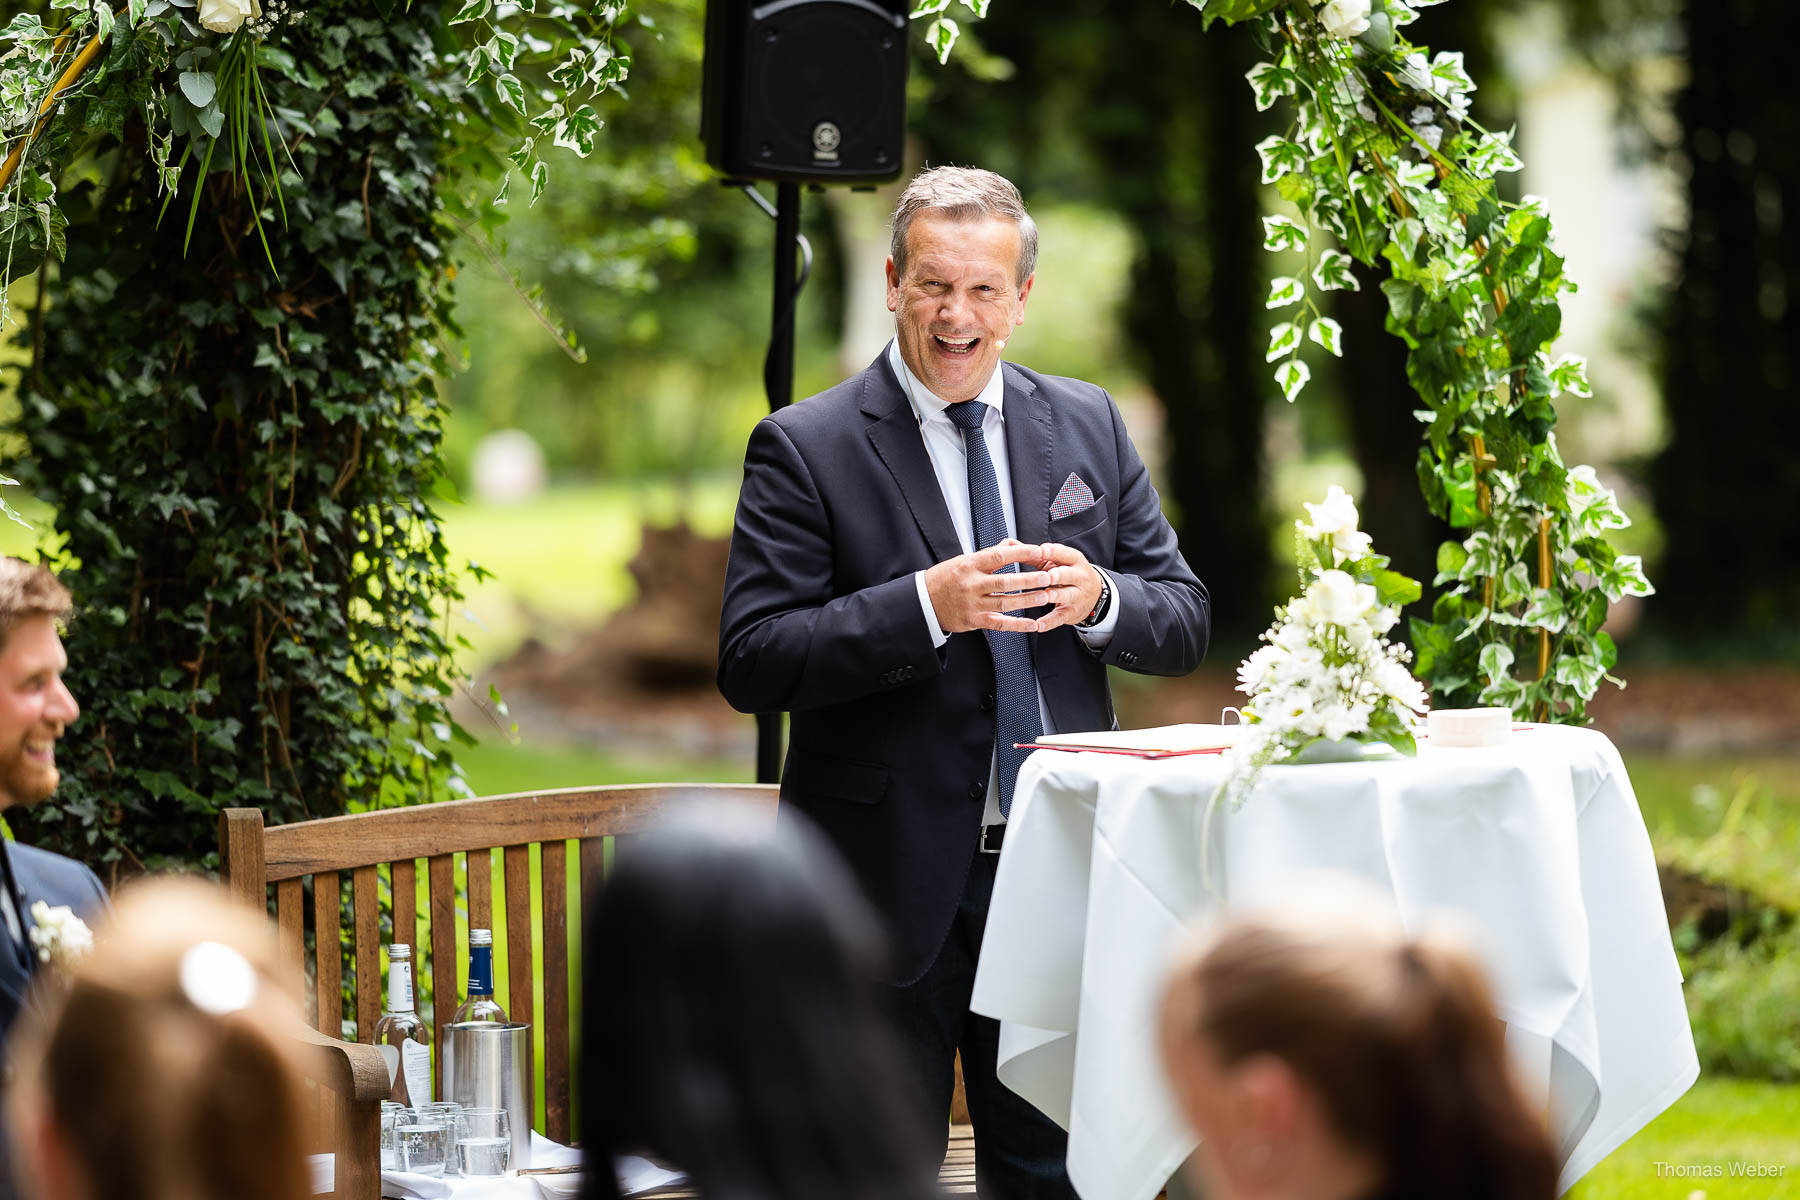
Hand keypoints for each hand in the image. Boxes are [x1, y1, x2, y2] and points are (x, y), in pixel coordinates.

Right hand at [925, 540, 1056, 633]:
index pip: (998, 556)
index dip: (1020, 553)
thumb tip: (1011, 544)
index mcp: (969, 565)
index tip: (1037, 551)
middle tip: (1048, 577)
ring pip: (1005, 602)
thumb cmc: (945, 578)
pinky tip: (1032, 624)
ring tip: (1045, 596)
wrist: (923, 601)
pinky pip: (999, 623)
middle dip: (1029, 579)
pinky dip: (1017, 625)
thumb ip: (989, 554)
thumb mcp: (963, 560)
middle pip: (1005, 581)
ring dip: (1027, 600)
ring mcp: (973, 604)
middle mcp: (971, 584)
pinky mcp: (974, 620)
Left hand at [1028, 542, 1104, 632]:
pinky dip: (1049, 622)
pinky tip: (1038, 625)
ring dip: (1056, 596)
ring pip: (1067, 595)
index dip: (1053, 552)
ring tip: (1045, 597)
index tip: (1041, 550)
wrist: (1093, 594)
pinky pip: (1061, 617)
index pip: (1065, 553)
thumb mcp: (1056, 562)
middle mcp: (1079, 576)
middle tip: (1048, 575)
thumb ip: (1035, 554)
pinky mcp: (1073, 612)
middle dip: (1059, 575)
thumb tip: (1010, 544)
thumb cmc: (1068, 574)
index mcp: (1074, 560)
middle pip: (1069, 574)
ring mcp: (1078, 595)